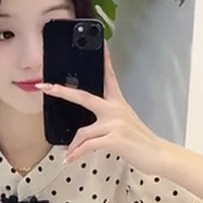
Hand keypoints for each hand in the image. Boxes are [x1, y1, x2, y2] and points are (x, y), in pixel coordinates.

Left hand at [37, 47, 167, 174]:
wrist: (157, 154)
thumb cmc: (140, 142)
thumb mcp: (125, 124)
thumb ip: (107, 120)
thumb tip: (85, 131)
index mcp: (118, 103)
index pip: (109, 76)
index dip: (105, 59)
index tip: (101, 43)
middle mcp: (115, 109)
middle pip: (83, 97)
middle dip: (62, 92)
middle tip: (45, 88)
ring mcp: (115, 123)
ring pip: (83, 131)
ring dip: (73, 145)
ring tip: (69, 154)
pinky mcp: (114, 139)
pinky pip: (88, 145)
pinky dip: (77, 154)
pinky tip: (71, 159)